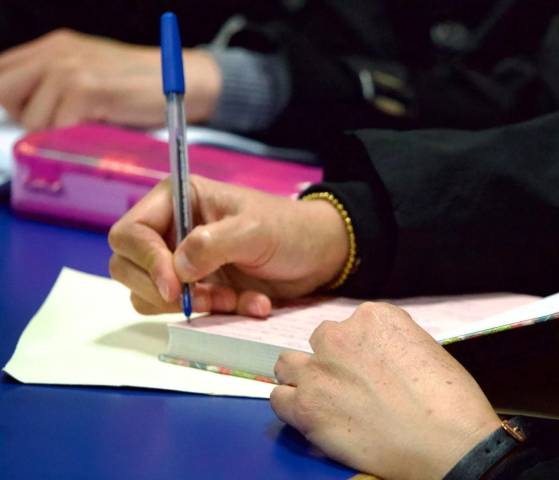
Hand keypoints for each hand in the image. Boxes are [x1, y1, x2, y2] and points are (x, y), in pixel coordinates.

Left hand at [0, 29, 220, 129]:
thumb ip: (56, 84)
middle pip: (5, 92)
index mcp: (54, 47)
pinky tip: (99, 127)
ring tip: (88, 125)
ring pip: (33, 118)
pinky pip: (60, 128)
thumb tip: (24, 112)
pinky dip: (77, 137)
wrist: (184, 80)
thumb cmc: (142, 85)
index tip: (26, 118)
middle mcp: (56, 53)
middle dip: (25, 116)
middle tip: (58, 124)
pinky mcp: (86, 90)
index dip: (11, 101)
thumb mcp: (91, 73)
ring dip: (56, 132)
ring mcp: (69, 70)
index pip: (2, 73)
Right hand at [108, 176, 348, 316]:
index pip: (130, 233)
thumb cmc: (288, 229)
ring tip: (236, 299)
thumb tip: (176, 268)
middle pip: (127, 267)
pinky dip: (215, 313)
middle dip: (164, 290)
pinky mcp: (198, 288)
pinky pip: (185, 311)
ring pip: (152, 295)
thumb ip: (212, 244)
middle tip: (204, 297)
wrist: (318, 255)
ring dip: (195, 304)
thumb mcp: (254, 230)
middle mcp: (171, 230)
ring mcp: (181, 262)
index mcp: (176, 200)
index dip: (145, 262)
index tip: (173, 286)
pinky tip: (250, 304)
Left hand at [270, 302, 501, 479]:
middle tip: (350, 387)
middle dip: (331, 360)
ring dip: (302, 379)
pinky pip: (279, 398)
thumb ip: (389, 345)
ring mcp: (319, 369)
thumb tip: (374, 361)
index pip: (351, 325)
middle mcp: (340, 334)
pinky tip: (310, 418)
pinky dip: (291, 407)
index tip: (369, 369)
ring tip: (322, 400)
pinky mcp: (306, 405)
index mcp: (374, 316)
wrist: (448, 442)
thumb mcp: (423, 349)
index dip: (358, 350)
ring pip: (288, 364)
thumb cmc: (449, 400)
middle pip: (320, 340)